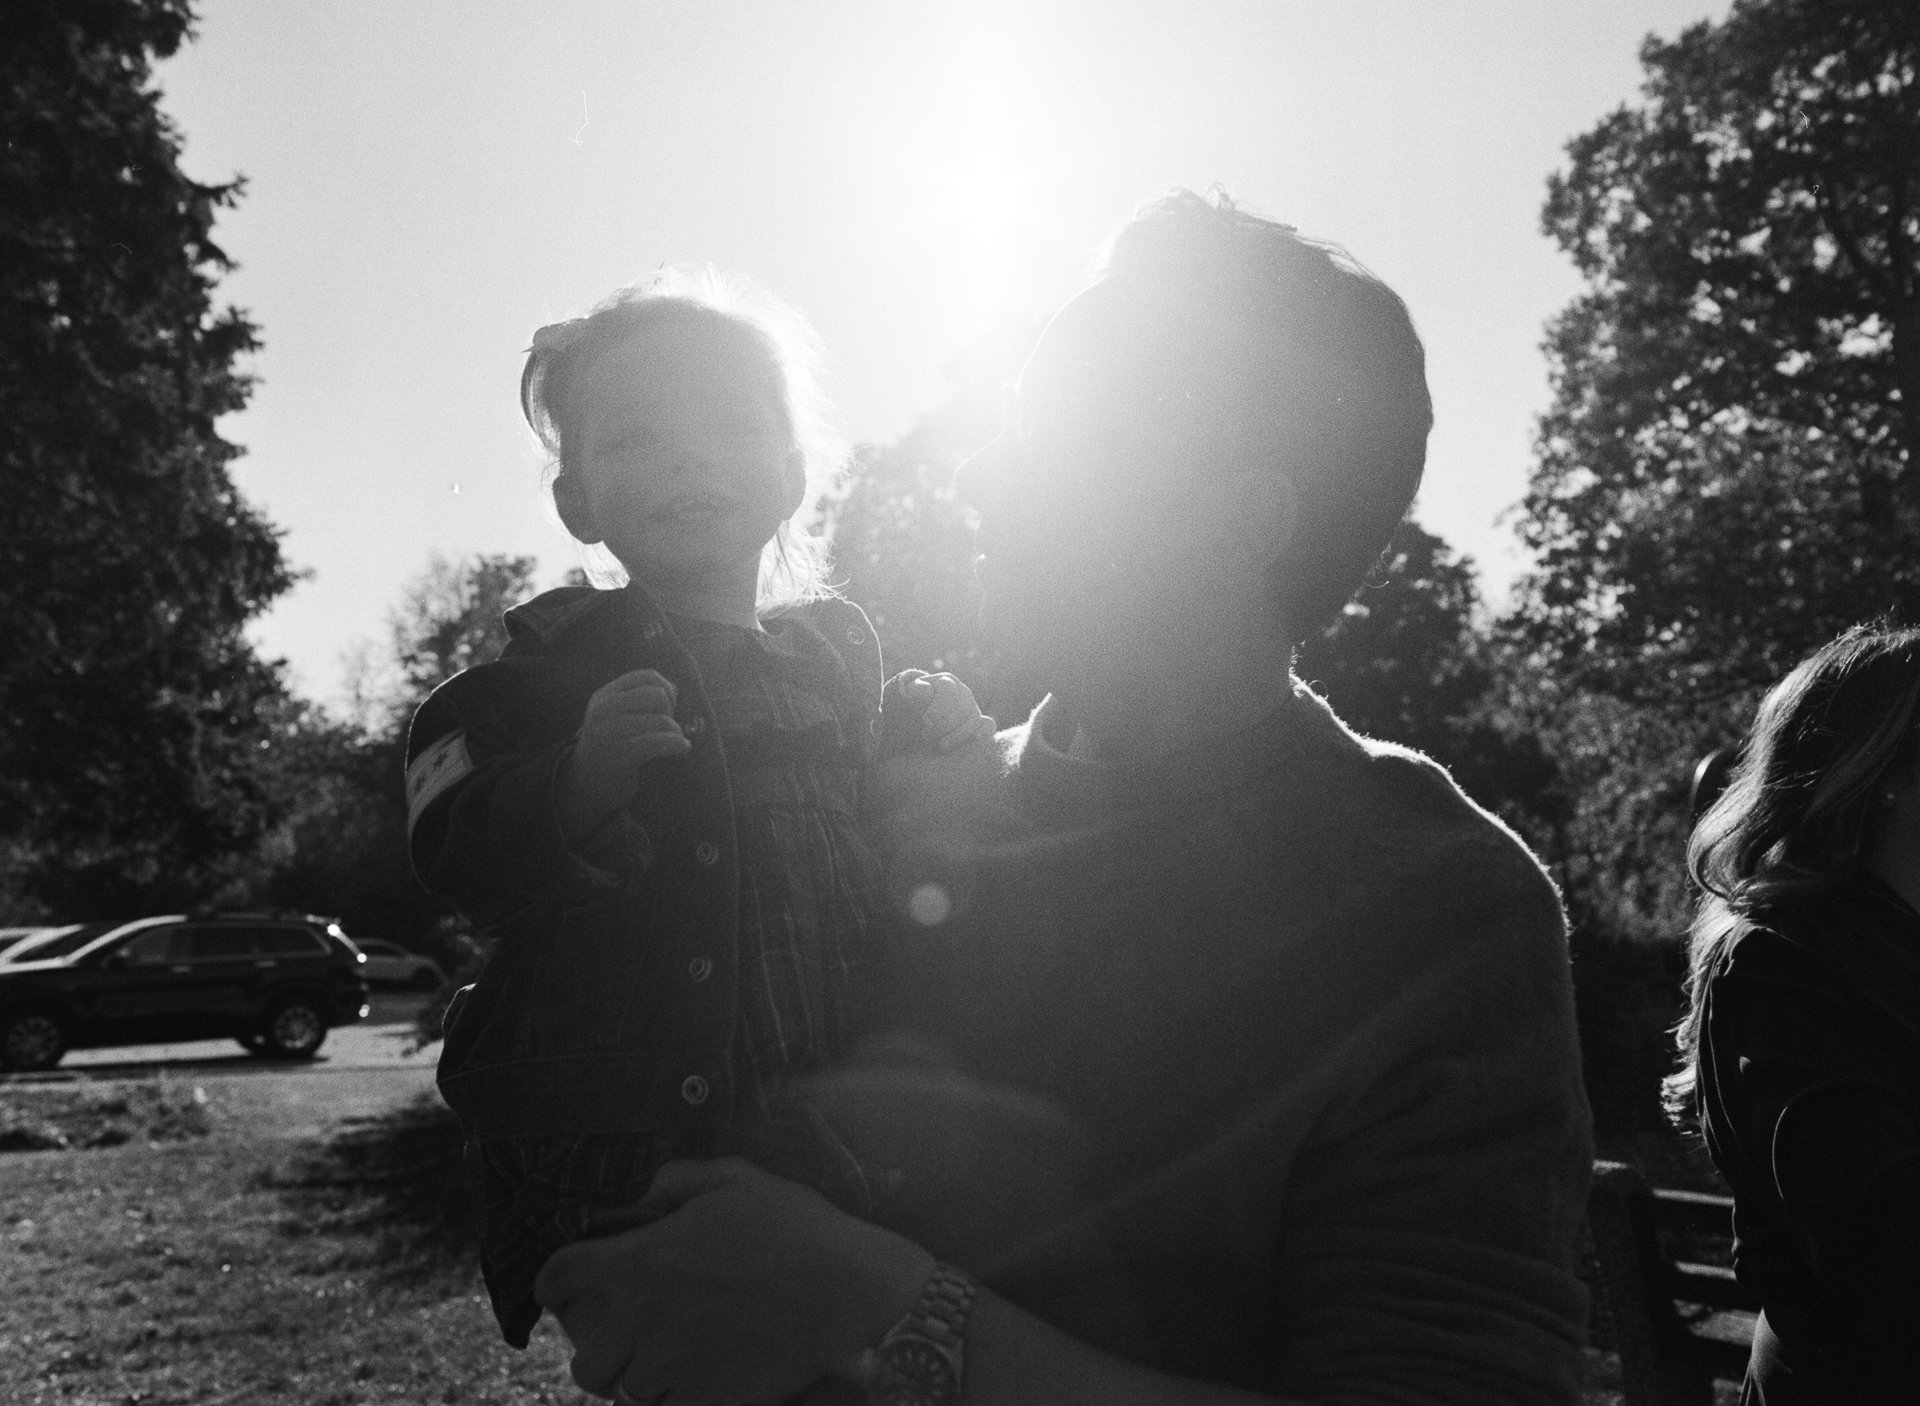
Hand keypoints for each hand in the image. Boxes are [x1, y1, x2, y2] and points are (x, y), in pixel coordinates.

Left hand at [534, 1158, 933, 1403]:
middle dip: (598, 1348)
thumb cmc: (793, 1229)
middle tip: (627, 1333)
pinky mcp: (703, 1401)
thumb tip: (647, 1195)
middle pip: (583, 1362)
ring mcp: (670, 1369)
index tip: (564, 1285)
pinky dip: (676, 1395)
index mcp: (639, 1263)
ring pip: (625, 1392)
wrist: (847, 1294)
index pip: (559, 1278)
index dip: (553, 1280)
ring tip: (670, 1354)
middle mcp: (641, 1323)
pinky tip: (702, 1372)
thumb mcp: (735, 1179)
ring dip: (640, 1374)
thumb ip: (678, 1180)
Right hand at [559, 669, 688, 842]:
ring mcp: (609, 732)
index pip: (647, 676)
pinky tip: (684, 748)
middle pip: (657, 695)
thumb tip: (673, 689)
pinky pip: (656, 743)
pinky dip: (676, 744)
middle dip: (670, 711)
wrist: (585, 784)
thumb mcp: (618, 716)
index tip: (666, 708)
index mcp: (604, 695)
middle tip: (667, 728)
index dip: (666, 688)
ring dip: (675, 732)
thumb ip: (641, 699)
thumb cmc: (612, 747)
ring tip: (675, 742)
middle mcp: (603, 709)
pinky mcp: (619, 755)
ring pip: (660, 720)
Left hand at [905, 671, 996, 753]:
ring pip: (973, 720)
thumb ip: (916, 690)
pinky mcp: (979, 722)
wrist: (922, 713)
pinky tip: (977, 738)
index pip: (948, 690)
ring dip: (958, 735)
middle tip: (926, 736)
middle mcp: (963, 693)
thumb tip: (926, 690)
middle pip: (961, 708)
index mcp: (946, 682)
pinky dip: (985, 731)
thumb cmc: (915, 702)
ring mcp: (973, 707)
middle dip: (944, 725)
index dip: (939, 706)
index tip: (927, 721)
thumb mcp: (911, 694)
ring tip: (941, 746)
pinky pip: (988, 725)